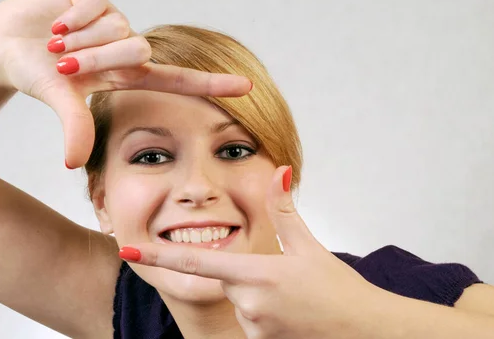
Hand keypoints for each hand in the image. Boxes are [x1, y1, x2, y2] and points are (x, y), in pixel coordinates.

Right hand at [0, 0, 250, 166]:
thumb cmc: (34, 77)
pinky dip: (71, 18)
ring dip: (79, 42)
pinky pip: (95, 3)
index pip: (178, 80)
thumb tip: (73, 164)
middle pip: (139, 48)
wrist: (2, 47)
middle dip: (97, 60)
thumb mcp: (58, 100)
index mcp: (126, 75)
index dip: (212, 84)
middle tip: (67, 66)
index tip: (248, 88)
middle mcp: (124, 46)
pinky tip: (55, 25)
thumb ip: (73, 126)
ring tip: (55, 46)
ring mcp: (110, 19)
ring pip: (116, 26)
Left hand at [119, 166, 382, 338]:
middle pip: (229, 281)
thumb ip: (284, 209)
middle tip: (288, 280)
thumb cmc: (339, 289)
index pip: (195, 263)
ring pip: (242, 304)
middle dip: (249, 275)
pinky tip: (294, 316)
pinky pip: (252, 324)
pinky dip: (267, 317)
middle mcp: (249, 304)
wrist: (367, 331)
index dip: (157, 258)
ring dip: (260, 298)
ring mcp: (255, 328)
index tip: (126, 251)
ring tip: (296, 300)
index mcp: (256, 274)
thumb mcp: (308, 245)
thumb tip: (279, 170)